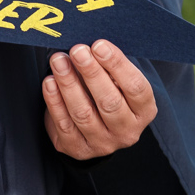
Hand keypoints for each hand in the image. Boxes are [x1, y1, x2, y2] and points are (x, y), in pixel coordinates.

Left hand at [42, 40, 156, 159]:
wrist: (95, 127)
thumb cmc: (108, 93)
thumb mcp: (117, 81)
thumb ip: (110, 66)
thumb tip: (91, 45)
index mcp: (144, 111)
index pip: (135, 87)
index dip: (117, 65)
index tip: (98, 45)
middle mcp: (127, 131)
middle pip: (110, 102)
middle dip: (91, 73)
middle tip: (77, 51)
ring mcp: (103, 144)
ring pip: (84, 113)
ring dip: (69, 84)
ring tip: (59, 61)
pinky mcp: (78, 149)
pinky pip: (64, 124)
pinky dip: (55, 101)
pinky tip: (50, 82)